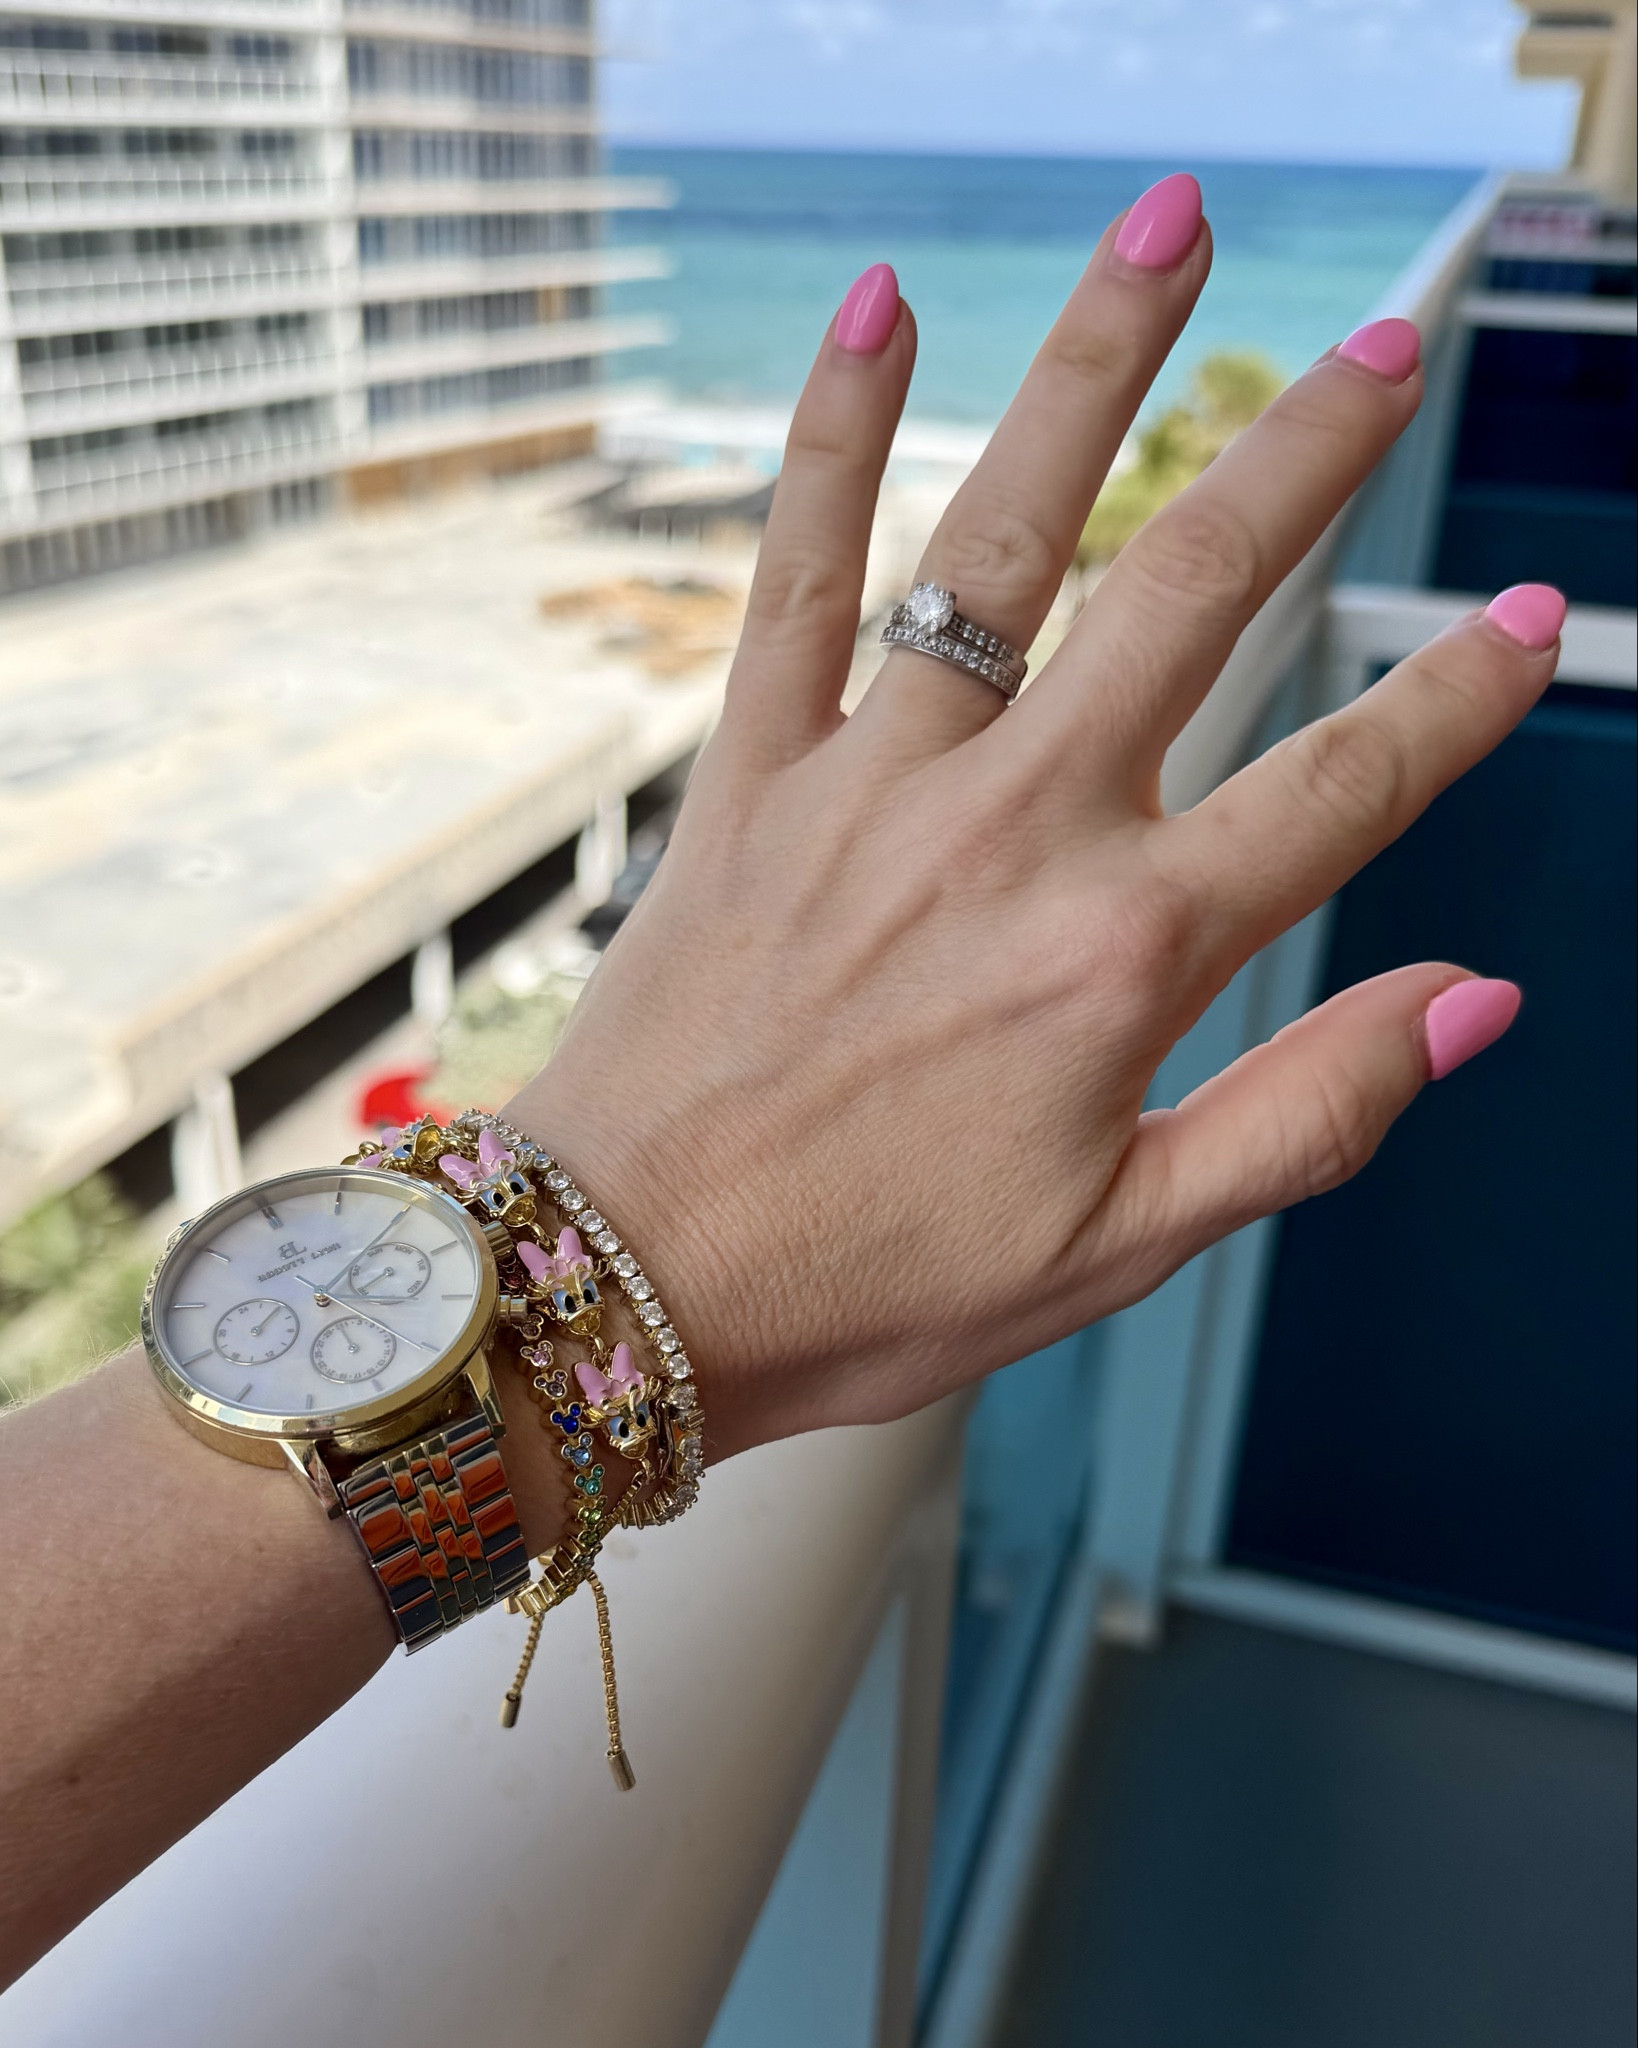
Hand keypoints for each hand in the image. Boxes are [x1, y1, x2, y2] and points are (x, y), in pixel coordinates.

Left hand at [511, 175, 1555, 1458]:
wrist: (629, 1282)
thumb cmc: (873, 1280)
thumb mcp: (1125, 1244)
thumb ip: (1310, 1112)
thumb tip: (1472, 1001)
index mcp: (1122, 952)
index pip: (1341, 788)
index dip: (1453, 701)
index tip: (1527, 623)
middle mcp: (1010, 831)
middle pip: (1196, 594)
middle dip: (1311, 458)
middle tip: (1389, 353)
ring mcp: (873, 783)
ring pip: (1008, 534)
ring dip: (1100, 369)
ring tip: (1175, 235)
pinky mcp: (752, 773)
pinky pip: (794, 572)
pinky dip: (830, 435)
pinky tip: (876, 305)